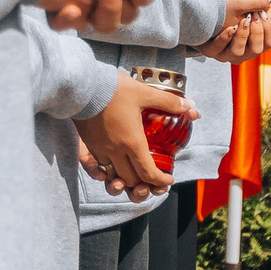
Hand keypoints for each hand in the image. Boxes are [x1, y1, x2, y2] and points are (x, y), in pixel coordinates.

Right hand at [73, 72, 189, 200]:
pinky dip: (106, 172)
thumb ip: (168, 102)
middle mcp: (115, 151)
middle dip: (145, 185)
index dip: (160, 180)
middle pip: (131, 180)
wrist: (81, 84)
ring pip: (113, 176)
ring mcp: (99, 149)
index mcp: (132, 142)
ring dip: (124, 181)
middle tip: (153, 179)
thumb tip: (190, 106)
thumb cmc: (112, 89)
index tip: (168, 179)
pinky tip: (110, 169)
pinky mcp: (88, 144)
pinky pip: (97, 167)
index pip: (148, 173)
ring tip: (133, 176)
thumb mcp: (144, 92)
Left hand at [196, 0, 270, 63]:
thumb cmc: (222, 6)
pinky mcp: (210, 51)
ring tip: (240, 22)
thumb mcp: (241, 1)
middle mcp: (241, 51)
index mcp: (252, 41)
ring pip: (239, 52)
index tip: (264, 16)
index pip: (270, 43)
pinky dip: (226, 38)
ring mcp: (225, 53)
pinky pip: (219, 49)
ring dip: (242, 35)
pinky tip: (229, 28)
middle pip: (257, 49)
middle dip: (256, 32)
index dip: (269, 30)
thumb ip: (258, 2)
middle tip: (252, 17)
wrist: (199, 8)